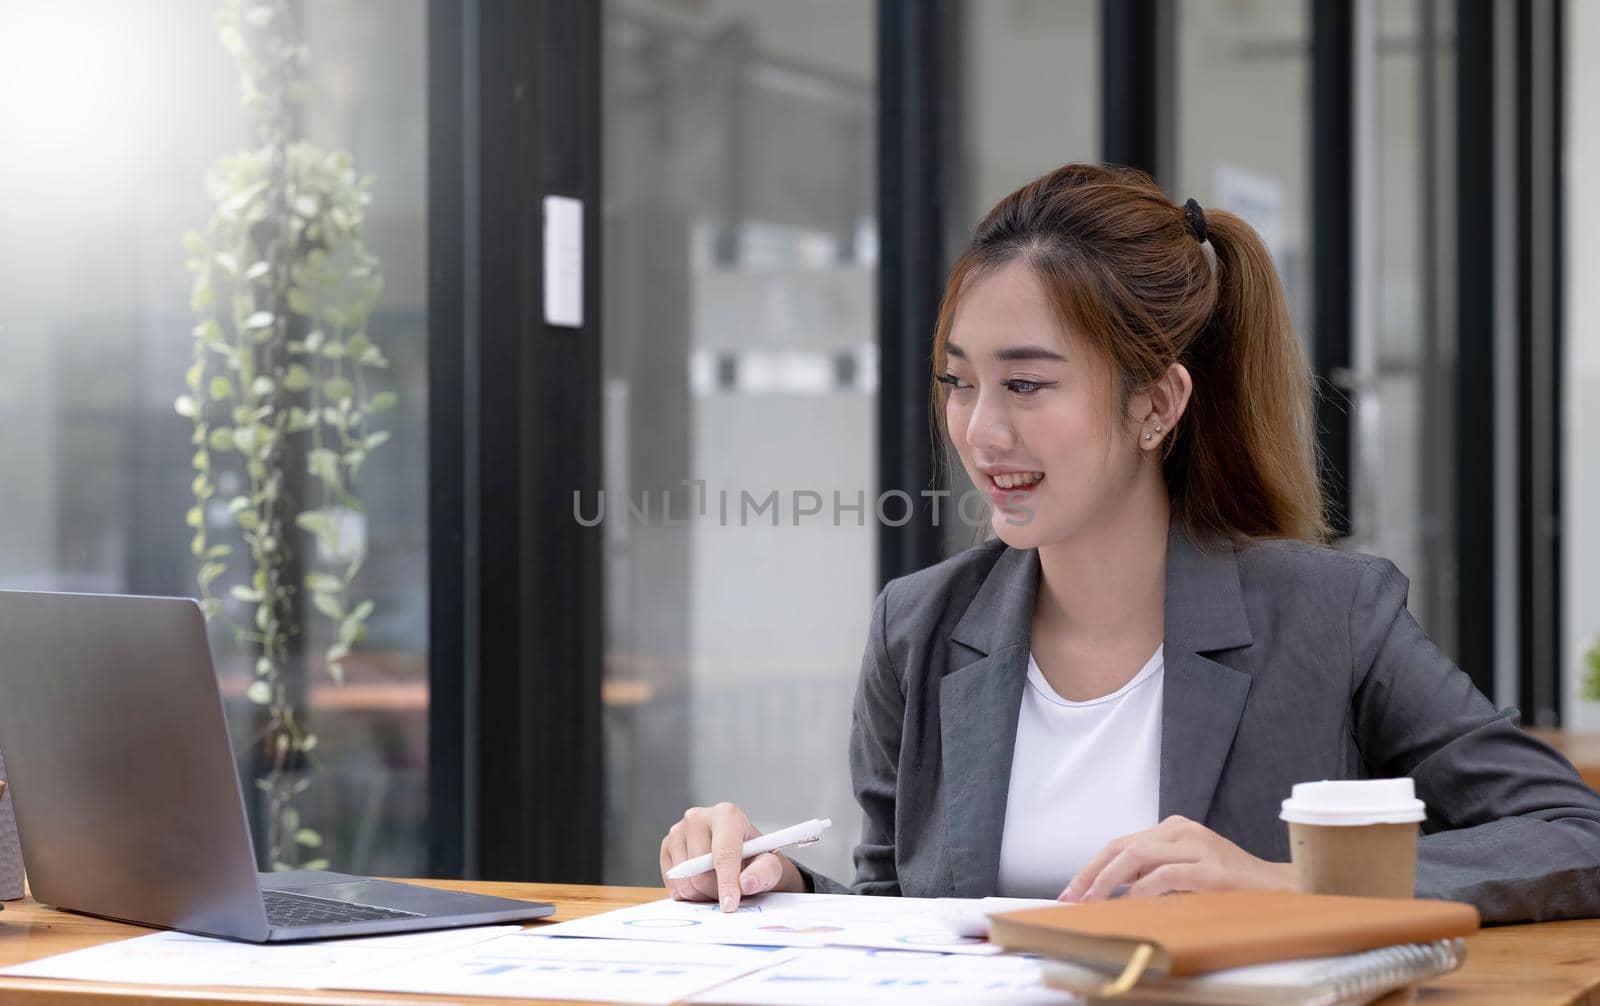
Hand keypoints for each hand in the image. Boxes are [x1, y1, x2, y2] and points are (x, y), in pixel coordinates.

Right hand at [659, 802, 805, 911]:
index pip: (723, 853)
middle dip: (716, 891)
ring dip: (702, 894)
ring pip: (684, 880)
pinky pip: (672, 884)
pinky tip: (702, 883)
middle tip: (730, 892)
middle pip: (699, 871)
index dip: (727, 883)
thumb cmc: (756, 858)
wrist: (741, 856)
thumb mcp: (770, 866)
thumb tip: (746, 883)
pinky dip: (688, 893)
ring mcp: (678, 830)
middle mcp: (698, 817)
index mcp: (727, 815)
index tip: (730, 905)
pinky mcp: (666, 846)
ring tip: (717, 885)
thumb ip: (764, 873)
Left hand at [1059, 815, 1293, 901]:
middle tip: (1071, 897)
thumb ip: (1151, 875)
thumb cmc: (1228, 885)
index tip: (1072, 890)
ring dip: (1109, 881)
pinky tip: (1130, 903)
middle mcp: (1182, 831)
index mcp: (1173, 830)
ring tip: (1092, 901)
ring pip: (1138, 856)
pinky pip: (1166, 876)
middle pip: (1122, 847)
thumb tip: (1109, 889)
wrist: (1279, 891)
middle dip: (1091, 873)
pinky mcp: (1211, 869)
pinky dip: (1143, 890)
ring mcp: (1198, 847)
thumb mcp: (1184, 874)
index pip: (1121, 844)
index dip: (1092, 867)